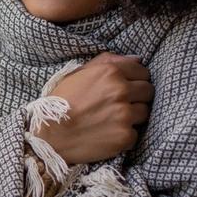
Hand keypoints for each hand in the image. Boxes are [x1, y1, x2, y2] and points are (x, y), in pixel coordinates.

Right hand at [33, 52, 153, 164]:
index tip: (125, 89)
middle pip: (148, 91)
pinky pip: (135, 134)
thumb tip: (137, 59)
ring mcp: (125, 115)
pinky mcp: (124, 136)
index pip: (142, 72)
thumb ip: (108, 61)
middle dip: (137, 97)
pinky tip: (108, 135)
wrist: (49, 133)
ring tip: (112, 120)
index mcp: (111, 72)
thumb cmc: (61, 101)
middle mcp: (121, 91)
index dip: (135, 80)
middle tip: (120, 105)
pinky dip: (124, 136)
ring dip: (132, 116)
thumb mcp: (78, 73)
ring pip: (144, 112)